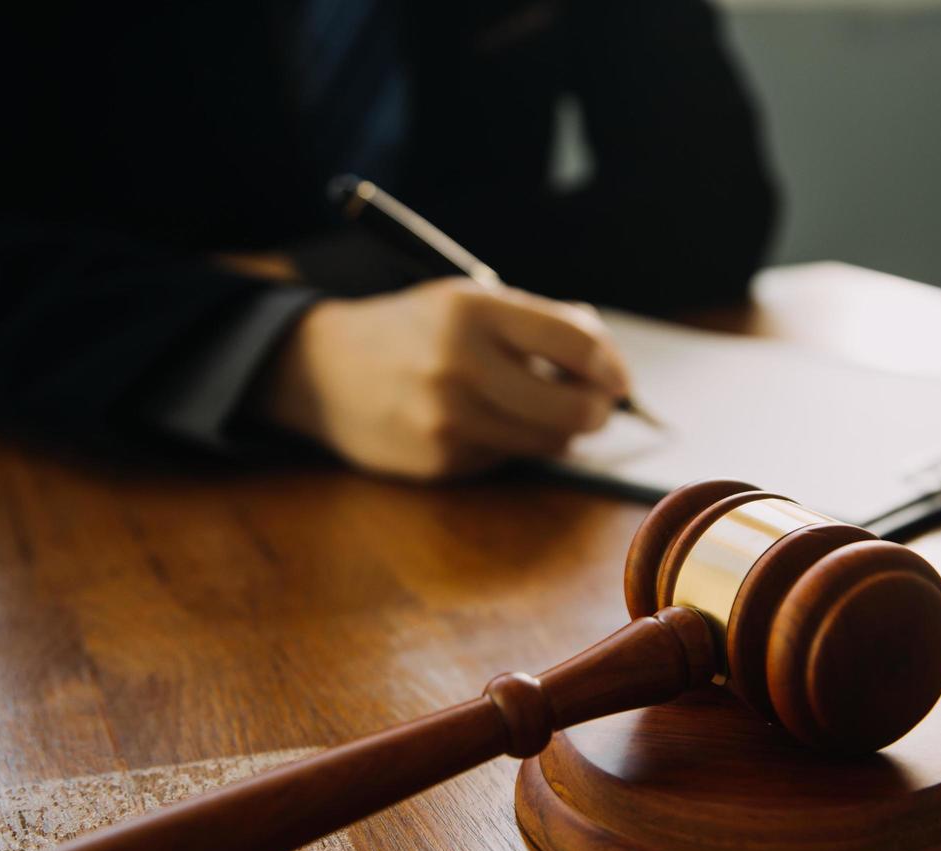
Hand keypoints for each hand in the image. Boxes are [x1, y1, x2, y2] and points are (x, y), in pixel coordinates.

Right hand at [257, 278, 629, 479]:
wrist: (323, 371)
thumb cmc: (413, 331)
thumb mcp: (466, 301)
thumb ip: (537, 323)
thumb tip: (607, 363)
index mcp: (473, 310)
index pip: (577, 343)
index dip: (611, 365)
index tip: (617, 377)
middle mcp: (460, 364)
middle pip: (574, 406)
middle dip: (598, 409)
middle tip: (597, 405)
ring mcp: (448, 418)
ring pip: (549, 441)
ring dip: (560, 430)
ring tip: (543, 410)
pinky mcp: (440, 460)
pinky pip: (507, 457)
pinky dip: (511, 442)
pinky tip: (482, 422)